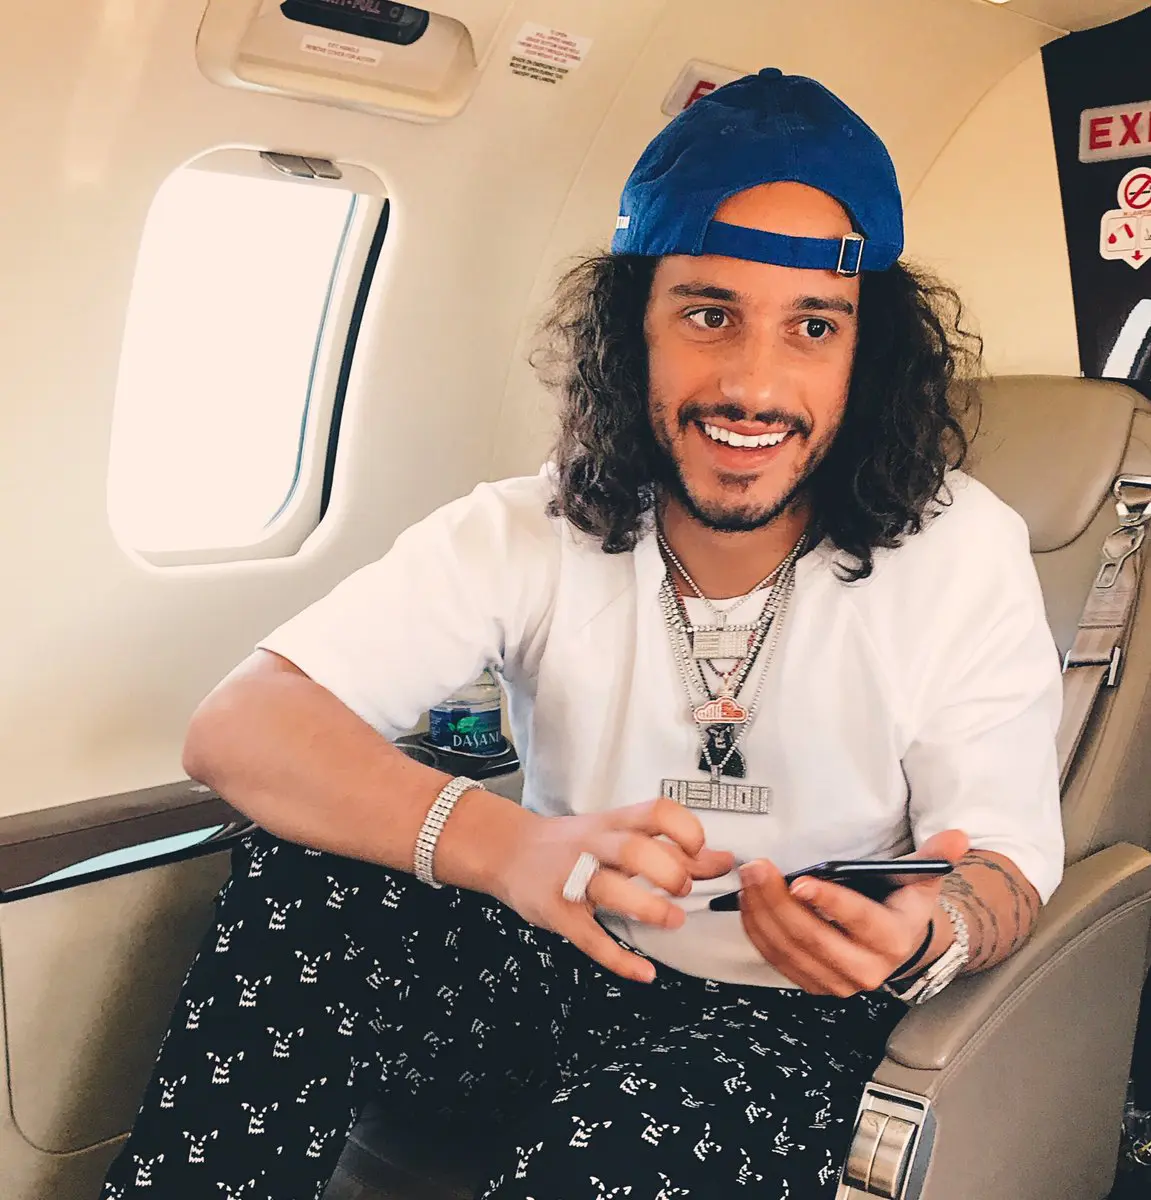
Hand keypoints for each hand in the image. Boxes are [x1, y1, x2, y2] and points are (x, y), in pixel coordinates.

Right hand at [491, 797, 734, 982]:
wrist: (508, 850)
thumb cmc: (574, 844)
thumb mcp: (618, 837)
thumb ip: (671, 850)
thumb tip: (725, 861)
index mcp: (614, 824)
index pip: (655, 812)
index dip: (684, 829)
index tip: (698, 850)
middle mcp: (593, 845)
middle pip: (634, 849)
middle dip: (668, 871)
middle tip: (682, 889)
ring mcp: (572, 879)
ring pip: (610, 888)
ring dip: (648, 907)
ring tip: (672, 921)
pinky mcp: (556, 912)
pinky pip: (588, 938)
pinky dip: (619, 959)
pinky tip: (645, 973)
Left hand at [738, 830, 969, 995]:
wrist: (899, 945)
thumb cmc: (902, 904)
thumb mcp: (921, 878)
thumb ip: (935, 856)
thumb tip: (957, 837)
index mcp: (893, 939)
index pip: (858, 920)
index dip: (829, 902)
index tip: (801, 882)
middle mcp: (865, 968)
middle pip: (812, 937)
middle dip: (778, 901)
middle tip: (757, 868)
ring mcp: (836, 982)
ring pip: (789, 949)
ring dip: (761, 913)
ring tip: (748, 879)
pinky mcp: (813, 984)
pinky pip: (776, 959)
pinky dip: (757, 930)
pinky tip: (748, 902)